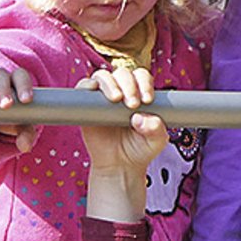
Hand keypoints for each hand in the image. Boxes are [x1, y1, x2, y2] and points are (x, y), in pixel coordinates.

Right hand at [0, 64, 37, 151]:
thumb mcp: (15, 126)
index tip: (26, 100)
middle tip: (6, 105)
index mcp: (13, 84)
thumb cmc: (3, 117)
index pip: (20, 78)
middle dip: (4, 89)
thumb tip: (25, 146)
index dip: (24, 86)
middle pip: (1, 77)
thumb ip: (25, 134)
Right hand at [78, 68, 165, 220]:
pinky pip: (83, 87)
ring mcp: (102, 97)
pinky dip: (87, 84)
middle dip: (129, 85)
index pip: (141, 77)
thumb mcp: (156, 141)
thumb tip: (140, 118)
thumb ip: (156, 129)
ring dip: (111, 84)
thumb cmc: (139, 149)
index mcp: (139, 93)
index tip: (147, 100)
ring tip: (116, 99)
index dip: (144, 84)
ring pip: (103, 76)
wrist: (119, 166)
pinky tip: (93, 89)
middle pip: (123, 73)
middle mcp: (120, 90)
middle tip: (132, 104)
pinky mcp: (86, 105)